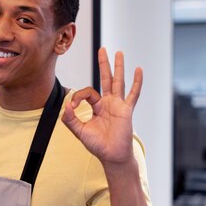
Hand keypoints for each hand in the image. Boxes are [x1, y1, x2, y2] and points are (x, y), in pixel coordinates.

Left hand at [62, 47, 142, 164]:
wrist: (112, 156)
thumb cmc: (98, 145)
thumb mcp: (80, 131)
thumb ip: (70, 119)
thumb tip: (67, 105)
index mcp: (97, 107)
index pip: (88, 92)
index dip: (78, 96)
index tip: (73, 107)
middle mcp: (108, 103)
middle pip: (106, 79)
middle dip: (104, 64)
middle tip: (103, 49)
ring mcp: (118, 105)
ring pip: (119, 82)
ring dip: (119, 67)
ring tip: (119, 53)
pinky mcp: (127, 110)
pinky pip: (133, 94)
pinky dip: (136, 82)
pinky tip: (138, 70)